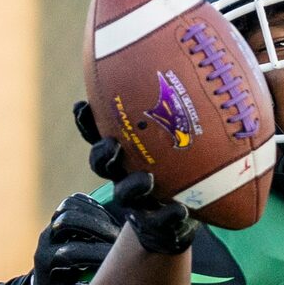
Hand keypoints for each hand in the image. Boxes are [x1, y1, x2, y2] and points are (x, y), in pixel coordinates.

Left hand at [18, 194, 120, 284]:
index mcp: (46, 264)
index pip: (72, 253)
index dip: (98, 256)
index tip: (120, 264)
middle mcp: (46, 241)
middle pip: (70, 223)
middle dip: (99, 231)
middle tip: (122, 242)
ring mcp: (52, 228)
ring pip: (71, 208)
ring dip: (95, 215)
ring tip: (115, 229)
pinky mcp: (59, 219)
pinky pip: (75, 202)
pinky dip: (91, 205)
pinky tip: (108, 218)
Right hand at [71, 100, 196, 256]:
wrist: (182, 215)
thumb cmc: (181, 164)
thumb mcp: (180, 135)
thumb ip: (180, 108)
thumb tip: (200, 62)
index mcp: (124, 153)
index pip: (98, 134)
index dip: (87, 123)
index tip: (82, 106)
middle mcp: (124, 175)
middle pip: (103, 164)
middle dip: (103, 154)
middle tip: (113, 145)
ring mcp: (138, 201)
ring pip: (125, 194)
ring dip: (133, 186)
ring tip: (147, 180)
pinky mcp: (157, 223)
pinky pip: (160, 221)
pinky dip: (168, 216)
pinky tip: (180, 210)